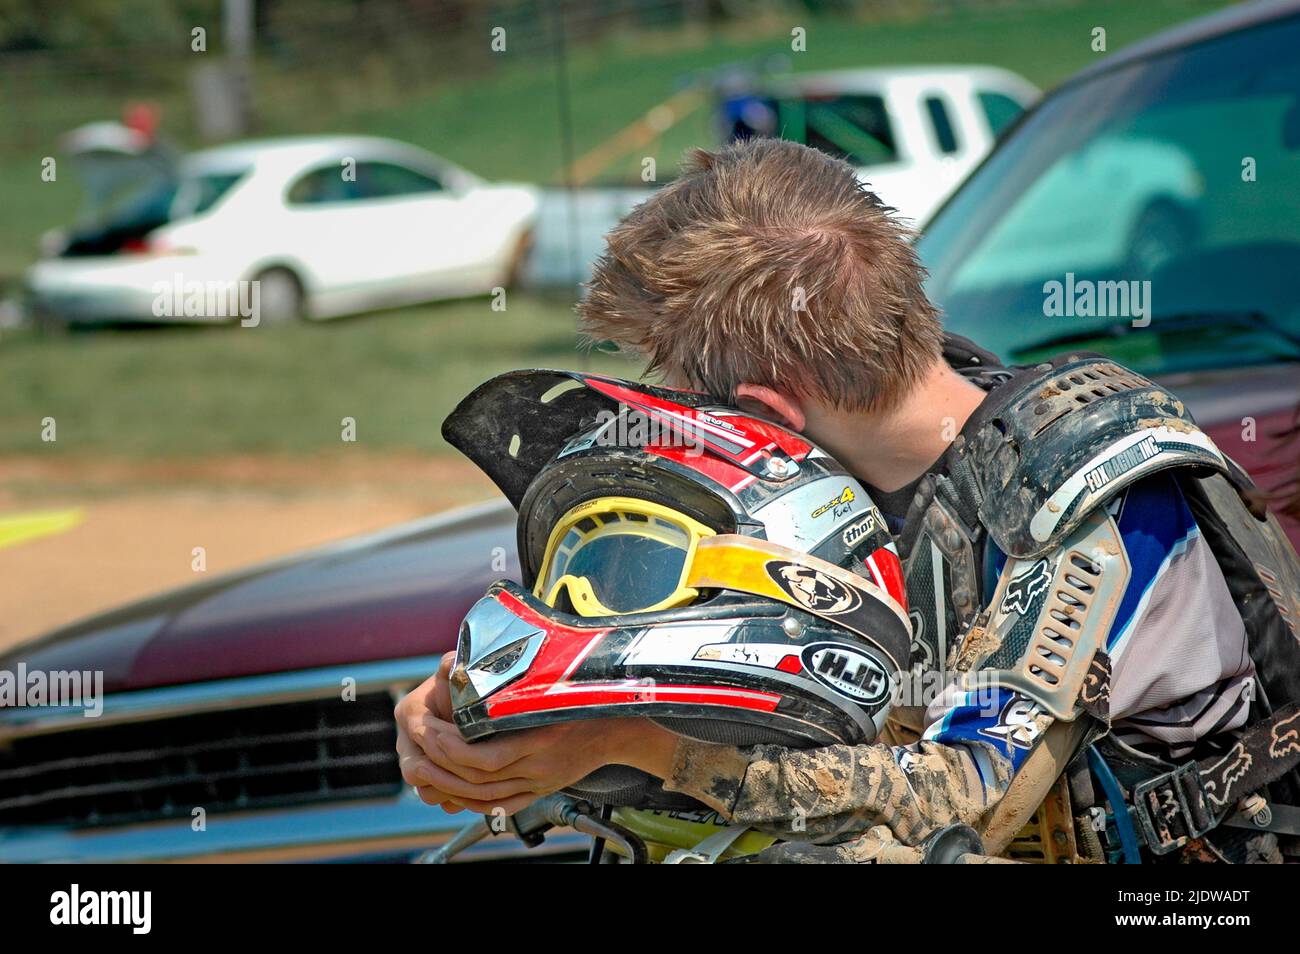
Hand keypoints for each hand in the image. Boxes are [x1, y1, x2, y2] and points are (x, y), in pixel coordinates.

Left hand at [395, 655, 679, 814]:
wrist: (624, 725)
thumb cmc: (591, 695)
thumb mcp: (555, 681)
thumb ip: (514, 678)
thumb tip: (465, 662)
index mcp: (541, 738)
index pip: (481, 756)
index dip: (449, 746)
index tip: (426, 727)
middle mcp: (539, 767)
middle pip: (477, 778)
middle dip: (440, 764)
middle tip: (416, 745)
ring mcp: (540, 782)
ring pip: (484, 796)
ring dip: (449, 784)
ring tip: (426, 766)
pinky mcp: (541, 790)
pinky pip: (500, 806)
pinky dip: (472, 800)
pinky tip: (456, 790)